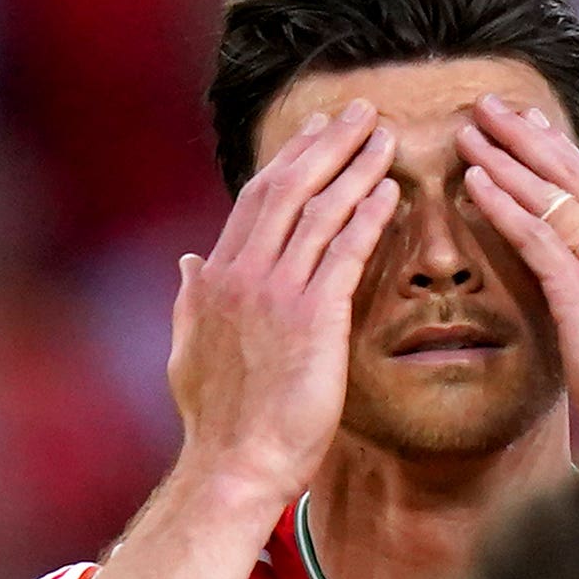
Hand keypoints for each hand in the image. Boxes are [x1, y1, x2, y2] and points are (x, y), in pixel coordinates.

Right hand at [169, 97, 401, 500]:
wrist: (233, 466)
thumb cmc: (219, 423)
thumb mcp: (189, 352)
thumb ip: (190, 301)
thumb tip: (187, 262)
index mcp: (214, 280)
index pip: (254, 200)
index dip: (290, 159)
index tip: (318, 132)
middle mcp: (241, 276)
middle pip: (287, 188)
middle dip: (327, 144)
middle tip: (361, 112)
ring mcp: (275, 295)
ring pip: (318, 211)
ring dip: (355, 168)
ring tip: (385, 137)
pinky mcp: (312, 320)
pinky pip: (344, 252)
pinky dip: (368, 216)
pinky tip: (391, 191)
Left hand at [455, 96, 578, 469]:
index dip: (563, 156)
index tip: (531, 126)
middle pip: (576, 176)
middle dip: (530, 137)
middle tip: (490, 105)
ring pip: (554, 197)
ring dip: (507, 159)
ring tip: (468, 130)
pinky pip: (538, 237)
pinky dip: (504, 205)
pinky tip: (473, 183)